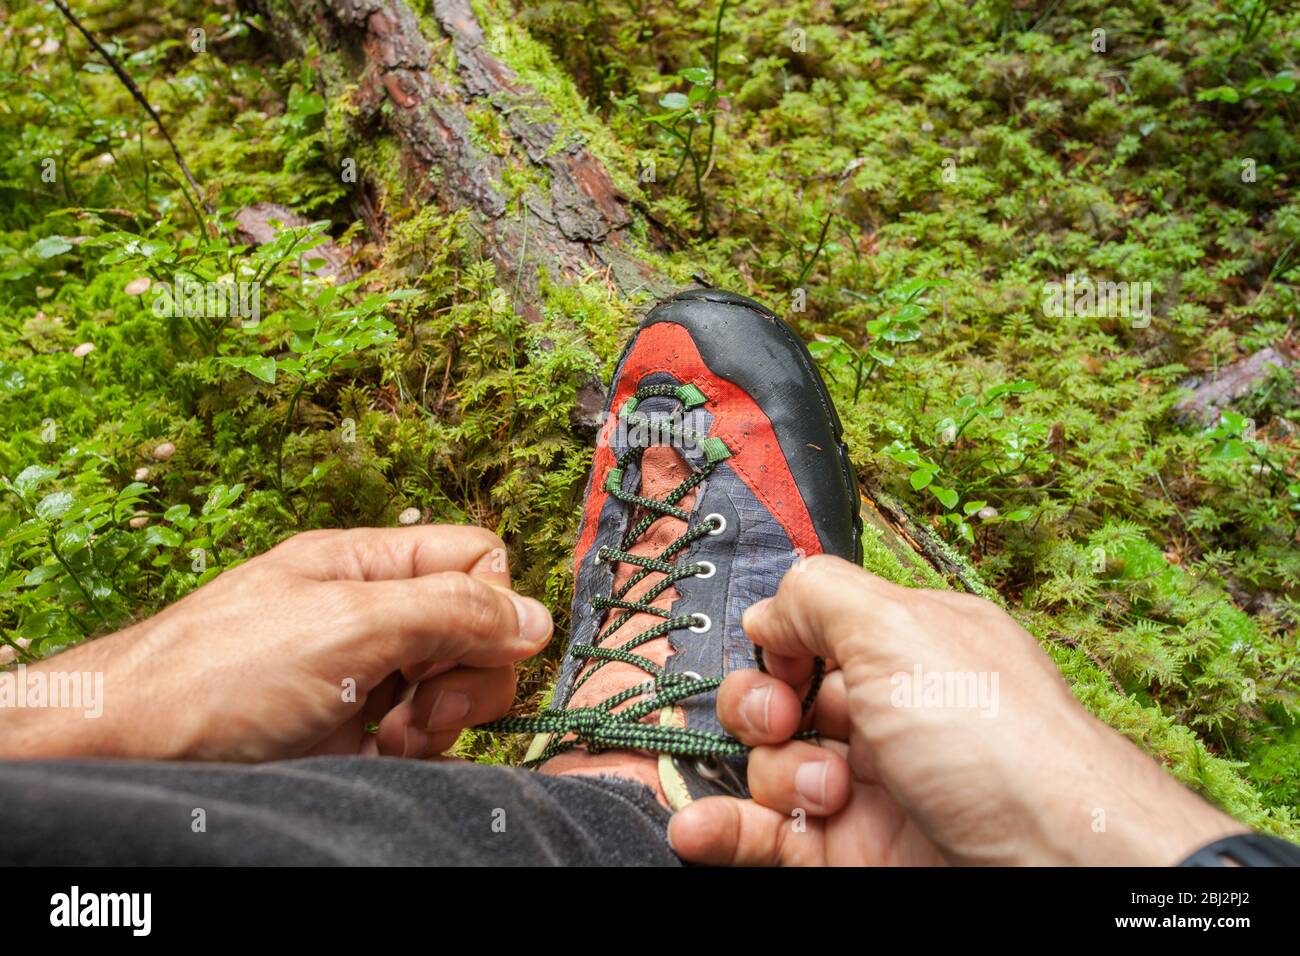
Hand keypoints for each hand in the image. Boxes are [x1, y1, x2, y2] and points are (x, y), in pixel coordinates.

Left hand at [1, 526, 552, 762]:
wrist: (131, 753)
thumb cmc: (221, 673)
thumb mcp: (348, 622)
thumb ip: (450, 610)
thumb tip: (535, 620)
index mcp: (368, 564)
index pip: (477, 560)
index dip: (491, 604)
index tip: (467, 648)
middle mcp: (373, 615)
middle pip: (476, 629)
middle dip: (467, 673)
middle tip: (422, 703)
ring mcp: (365, 677)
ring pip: (457, 690)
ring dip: (444, 720)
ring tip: (392, 737)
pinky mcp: (355, 736)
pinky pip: (427, 739)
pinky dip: (421, 754)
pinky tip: (381, 758)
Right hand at [669, 555, 1245, 865]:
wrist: (1055, 864)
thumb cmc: (993, 739)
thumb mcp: (898, 629)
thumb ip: (818, 597)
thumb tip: (766, 610)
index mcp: (908, 650)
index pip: (815, 633)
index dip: (782, 642)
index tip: (780, 656)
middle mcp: (888, 716)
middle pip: (780, 699)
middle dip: (760, 707)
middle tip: (783, 722)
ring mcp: (868, 790)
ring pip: (769, 769)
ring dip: (767, 773)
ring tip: (818, 793)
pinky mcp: (850, 856)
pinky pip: (766, 837)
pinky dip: (724, 830)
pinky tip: (696, 828)